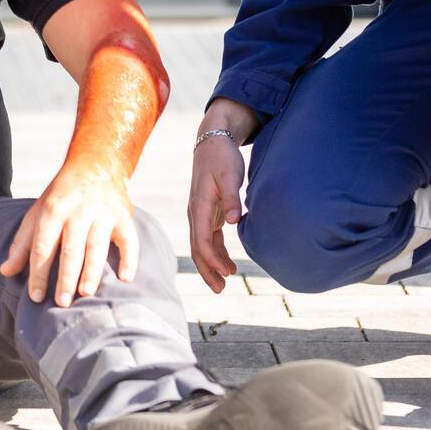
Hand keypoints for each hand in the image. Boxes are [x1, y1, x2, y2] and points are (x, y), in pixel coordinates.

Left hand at [0, 162, 138, 305]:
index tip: (35, 297)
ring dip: (91, 271)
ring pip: (96, 246)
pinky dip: (129, 258)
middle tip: (61, 302)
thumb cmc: (62, 195)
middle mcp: (78, 211)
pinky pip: (128, 240)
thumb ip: (22, 243)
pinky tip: (125, 278)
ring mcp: (103, 213)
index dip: (38, 273)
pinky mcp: (124, 217)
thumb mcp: (38, 212)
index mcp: (53, 210)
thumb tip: (5, 271)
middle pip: (70, 248)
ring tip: (85, 293)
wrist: (97, 163)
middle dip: (65, 277)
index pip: (43, 246)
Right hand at [188, 128, 246, 292]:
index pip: (202, 241)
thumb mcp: (230, 175)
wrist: (213, 140)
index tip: (228, 273)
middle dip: (207, 270)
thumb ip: (232, 199)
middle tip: (220, 289)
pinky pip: (209, 238)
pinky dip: (216, 252)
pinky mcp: (208, 211)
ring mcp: (201, 213)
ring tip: (224, 282)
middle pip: (198, 248)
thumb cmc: (222, 157)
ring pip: (202, 245)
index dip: (213, 260)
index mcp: (199, 206)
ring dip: (211, 265)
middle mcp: (196, 213)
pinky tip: (227, 263)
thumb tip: (234, 222)